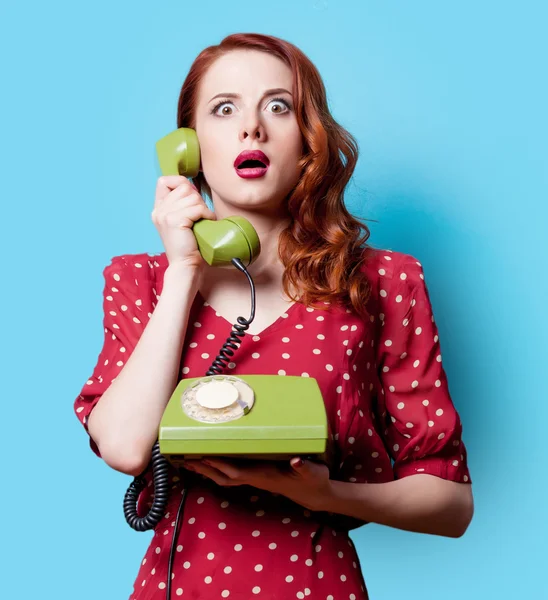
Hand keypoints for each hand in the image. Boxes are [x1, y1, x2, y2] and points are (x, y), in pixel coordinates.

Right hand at [151, 175, 216, 269]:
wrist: (186, 266)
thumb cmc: (189, 245)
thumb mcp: (181, 221)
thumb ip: (182, 204)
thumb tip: (194, 187)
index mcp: (158, 209)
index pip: (164, 180)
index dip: (181, 184)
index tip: (191, 200)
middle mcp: (159, 210)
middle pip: (184, 187)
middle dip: (197, 199)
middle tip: (199, 216)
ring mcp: (165, 215)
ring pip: (192, 197)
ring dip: (203, 208)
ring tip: (202, 221)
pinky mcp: (174, 221)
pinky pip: (197, 208)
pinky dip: (206, 214)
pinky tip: (206, 223)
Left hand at [182, 457, 332, 511]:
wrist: (314, 494)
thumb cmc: (314, 481)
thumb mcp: (314, 472)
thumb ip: (304, 467)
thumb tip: (296, 461)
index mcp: (264, 475)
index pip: (236, 472)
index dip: (219, 465)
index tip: (203, 456)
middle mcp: (255, 478)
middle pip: (223, 476)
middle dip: (204, 469)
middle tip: (184, 459)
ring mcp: (254, 478)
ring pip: (224, 477)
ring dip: (207, 470)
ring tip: (190, 460)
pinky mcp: (256, 475)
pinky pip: (231, 473)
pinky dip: (217, 468)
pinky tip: (210, 461)